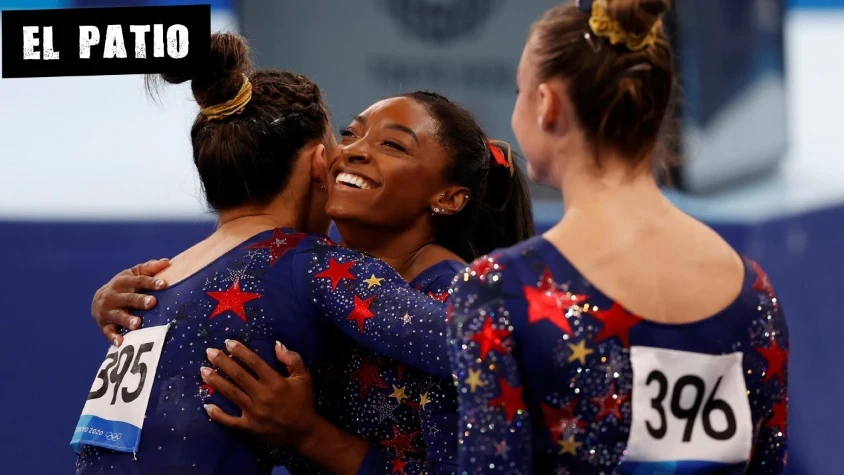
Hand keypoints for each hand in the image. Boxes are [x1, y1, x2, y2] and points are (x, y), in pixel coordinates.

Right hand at [91, 259, 169, 345]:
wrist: (99, 299)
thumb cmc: (125, 286)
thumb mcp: (134, 274)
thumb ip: (149, 268)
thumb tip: (167, 262)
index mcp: (123, 281)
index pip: (138, 281)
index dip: (151, 282)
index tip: (164, 285)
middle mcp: (113, 295)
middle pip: (128, 298)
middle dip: (140, 300)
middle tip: (152, 302)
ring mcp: (108, 311)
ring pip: (118, 315)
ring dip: (127, 319)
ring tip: (137, 324)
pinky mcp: (104, 325)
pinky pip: (108, 332)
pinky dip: (114, 337)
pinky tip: (121, 342)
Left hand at [201, 340, 320, 450]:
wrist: (304, 432)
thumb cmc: (303, 402)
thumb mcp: (304, 377)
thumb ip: (292, 359)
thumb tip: (277, 344)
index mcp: (276, 382)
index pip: (254, 363)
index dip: (240, 351)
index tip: (228, 342)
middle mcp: (262, 395)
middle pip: (238, 376)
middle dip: (222, 362)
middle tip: (209, 352)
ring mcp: (254, 412)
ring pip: (231, 394)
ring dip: (216, 382)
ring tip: (203, 371)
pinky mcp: (249, 427)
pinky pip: (230, 421)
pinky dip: (218, 414)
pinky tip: (206, 405)